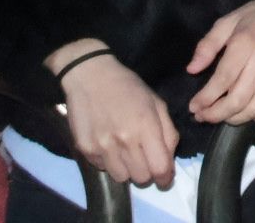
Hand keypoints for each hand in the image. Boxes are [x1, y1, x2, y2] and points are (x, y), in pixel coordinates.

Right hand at [48, 40, 178, 187]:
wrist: (90, 76)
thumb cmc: (128, 87)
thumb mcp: (156, 103)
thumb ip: (168, 132)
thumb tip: (169, 160)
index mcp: (146, 126)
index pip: (159, 168)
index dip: (165, 177)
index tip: (165, 176)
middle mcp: (124, 140)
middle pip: (141, 178)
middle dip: (147, 172)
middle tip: (144, 158)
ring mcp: (102, 146)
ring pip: (122, 177)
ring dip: (127, 169)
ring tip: (125, 151)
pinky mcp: (85, 149)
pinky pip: (102, 168)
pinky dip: (109, 161)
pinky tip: (108, 143)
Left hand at [186, 0, 254, 125]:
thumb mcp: (228, 21)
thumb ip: (208, 45)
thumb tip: (191, 69)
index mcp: (244, 43)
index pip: (223, 79)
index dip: (206, 98)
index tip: (194, 107)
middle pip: (238, 99)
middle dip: (216, 114)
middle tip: (203, 116)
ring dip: (236, 119)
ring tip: (223, 117)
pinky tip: (249, 114)